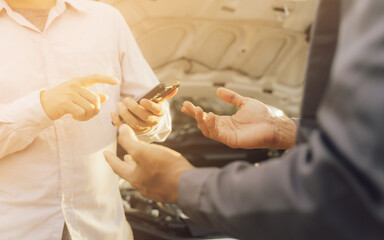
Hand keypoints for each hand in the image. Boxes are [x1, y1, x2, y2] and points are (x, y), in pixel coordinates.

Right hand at [40, 74, 117, 120]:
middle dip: (95, 111)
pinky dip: (81, 118)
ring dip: (88, 116)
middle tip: (88, 115)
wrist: (42, 105)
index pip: (94, 77)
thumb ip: (90, 96)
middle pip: (96, 99)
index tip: (116, 81)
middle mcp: (74, 86)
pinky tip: (75, 118)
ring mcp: (69, 94)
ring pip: (90, 108)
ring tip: (80, 117)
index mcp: (78, 81)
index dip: (106, 79)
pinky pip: (81, 113)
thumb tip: (106, 96)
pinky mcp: (65, 104)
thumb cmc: (61, 100)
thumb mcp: (76, 95)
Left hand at [104, 124, 193, 202]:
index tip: (105, 153)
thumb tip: (120, 129)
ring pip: (142, 177)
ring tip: (140, 161)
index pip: (117, 166)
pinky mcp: (165, 191)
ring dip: (139, 168)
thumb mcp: (144, 151)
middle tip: (124, 157)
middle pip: (129, 173)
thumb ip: (129, 141)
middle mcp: (141, 186)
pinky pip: (154, 180)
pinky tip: (157, 169)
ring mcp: (154, 190)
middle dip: (126, 163)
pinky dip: (151, 173)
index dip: (110, 158)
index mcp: (133, 177)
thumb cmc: (165, 167)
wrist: (187, 185)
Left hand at [111, 89, 177, 134]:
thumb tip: (176, 88)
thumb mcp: (158, 100)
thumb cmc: (151, 106)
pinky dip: (117, 121)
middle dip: (133, 108)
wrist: (147, 119)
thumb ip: (165, 94)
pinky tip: (112, 113)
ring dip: (125, 113)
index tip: (142, 100)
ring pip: (134, 123)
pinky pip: (124, 128)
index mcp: (159, 113)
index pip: (156, 110)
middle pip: (144, 117)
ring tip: (119, 104)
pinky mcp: (132, 132)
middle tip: (126, 100)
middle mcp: (152, 122)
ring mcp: (143, 128)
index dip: (150, 106)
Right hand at [181, 88, 295, 148]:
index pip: (206, 116)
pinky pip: (216, 134)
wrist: (273, 125)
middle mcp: (224, 129)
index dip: (196, 111)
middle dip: (195, 115)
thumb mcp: (244, 102)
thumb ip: (231, 97)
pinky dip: (211, 125)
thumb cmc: (262, 116)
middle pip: (204, 123)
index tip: (186, 105)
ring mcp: (226, 136)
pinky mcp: (231, 140)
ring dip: (201, 120)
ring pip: (207, 130)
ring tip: (198, 109)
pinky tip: (210, 116)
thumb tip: (218, 90)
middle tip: (187, 106)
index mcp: (226, 121)